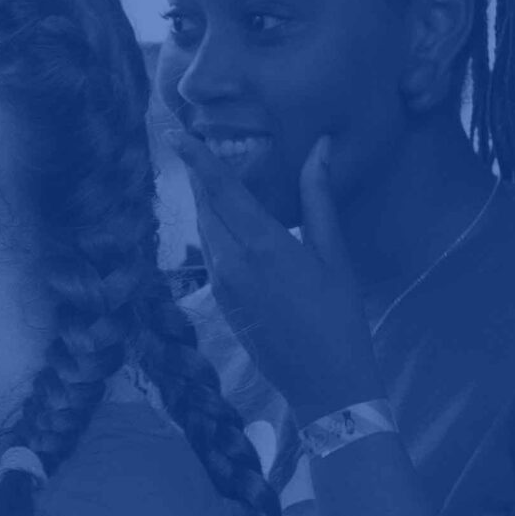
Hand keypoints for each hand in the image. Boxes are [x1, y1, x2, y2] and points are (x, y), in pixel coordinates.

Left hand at [173, 132, 381, 423]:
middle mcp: (231, 263)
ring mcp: (221, 284)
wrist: (322, 383)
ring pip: (205, 229)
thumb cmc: (339, 316)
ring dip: (206, 200)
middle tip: (198, 141)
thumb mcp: (334, 254)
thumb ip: (318, 198)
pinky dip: (214, 226)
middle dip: (200, 173)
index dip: (196, 158)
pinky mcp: (220, 300)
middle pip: (206, 206)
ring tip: (213, 171)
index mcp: (261, 247)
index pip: (220, 191)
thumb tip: (319, 147)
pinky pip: (211, 252)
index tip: (175, 132)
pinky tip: (228, 216)